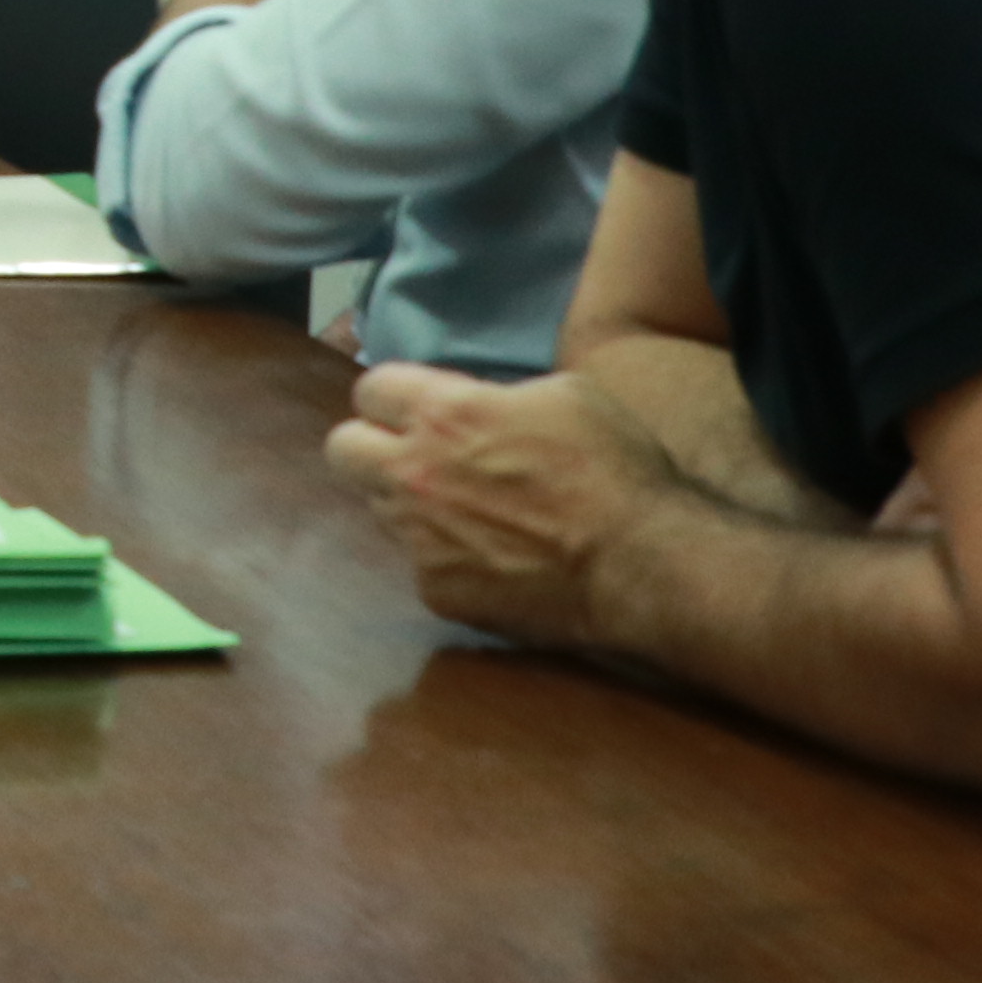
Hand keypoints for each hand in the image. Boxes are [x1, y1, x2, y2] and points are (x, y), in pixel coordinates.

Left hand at [320, 361, 687, 651]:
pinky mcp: (435, 591)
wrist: (639, 563)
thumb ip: (493, 396)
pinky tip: (495, 558)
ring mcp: (418, 539)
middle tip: (414, 456)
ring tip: (470, 511)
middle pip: (343, 449)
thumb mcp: (562, 394)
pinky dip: (447, 557)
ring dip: (411, 502)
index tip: (417, 410)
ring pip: (380, 508)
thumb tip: (470, 407)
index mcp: (442, 415)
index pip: (370, 390)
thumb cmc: (611, 467)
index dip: (394, 398)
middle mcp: (412, 474)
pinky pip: (420, 563)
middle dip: (370, 445)